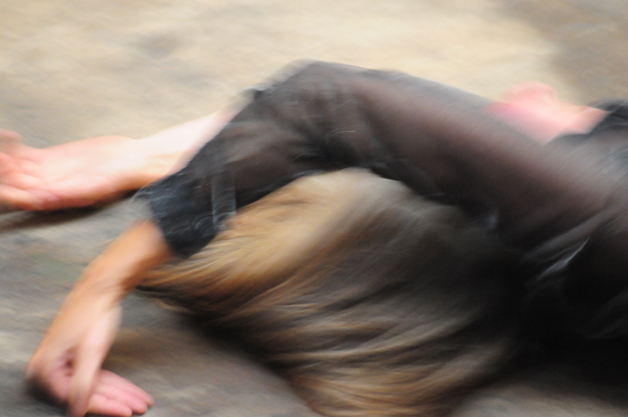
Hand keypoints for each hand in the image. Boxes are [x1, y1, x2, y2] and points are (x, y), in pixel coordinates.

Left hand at [0, 130, 144, 210]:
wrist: (129, 160)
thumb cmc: (118, 178)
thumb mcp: (96, 187)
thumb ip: (70, 193)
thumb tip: (44, 198)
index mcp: (55, 198)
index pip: (22, 198)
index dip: (8, 191)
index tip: (3, 183)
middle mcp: (46, 188)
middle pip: (14, 183)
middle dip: (4, 172)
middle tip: (0, 157)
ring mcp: (45, 172)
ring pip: (14, 167)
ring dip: (4, 159)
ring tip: (1, 148)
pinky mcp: (48, 158)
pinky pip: (23, 154)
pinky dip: (13, 147)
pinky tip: (10, 138)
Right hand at [26, 284, 152, 416]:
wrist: (100, 287)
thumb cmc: (94, 313)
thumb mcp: (91, 350)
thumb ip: (82, 384)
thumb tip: (76, 412)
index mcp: (45, 368)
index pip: (76, 397)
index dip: (105, 406)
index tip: (127, 412)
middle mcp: (49, 369)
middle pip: (88, 392)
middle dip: (119, 400)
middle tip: (143, 407)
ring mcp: (63, 364)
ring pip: (96, 385)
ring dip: (121, 394)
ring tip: (143, 402)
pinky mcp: (76, 359)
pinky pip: (97, 376)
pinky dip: (116, 384)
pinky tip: (132, 392)